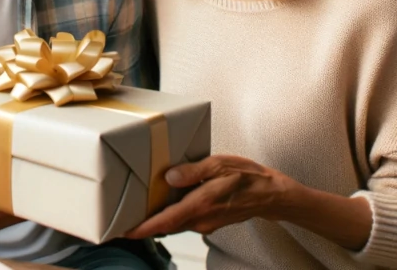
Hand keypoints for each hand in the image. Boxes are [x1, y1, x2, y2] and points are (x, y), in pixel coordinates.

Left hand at [125, 155, 296, 238]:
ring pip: (176, 223)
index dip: (143, 228)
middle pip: (166, 225)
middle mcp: (201, 219)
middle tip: (125, 217)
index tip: (125, 231)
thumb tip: (169, 177)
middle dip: (146, 224)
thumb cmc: (248, 177)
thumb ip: (193, 171)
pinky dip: (174, 215)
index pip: (165, 222)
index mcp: (200, 205)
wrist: (271, 195)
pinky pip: (186, 220)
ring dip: (160, 219)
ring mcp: (206, 222)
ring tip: (142, 208)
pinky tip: (169, 202)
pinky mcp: (210, 221)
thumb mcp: (220, 165)